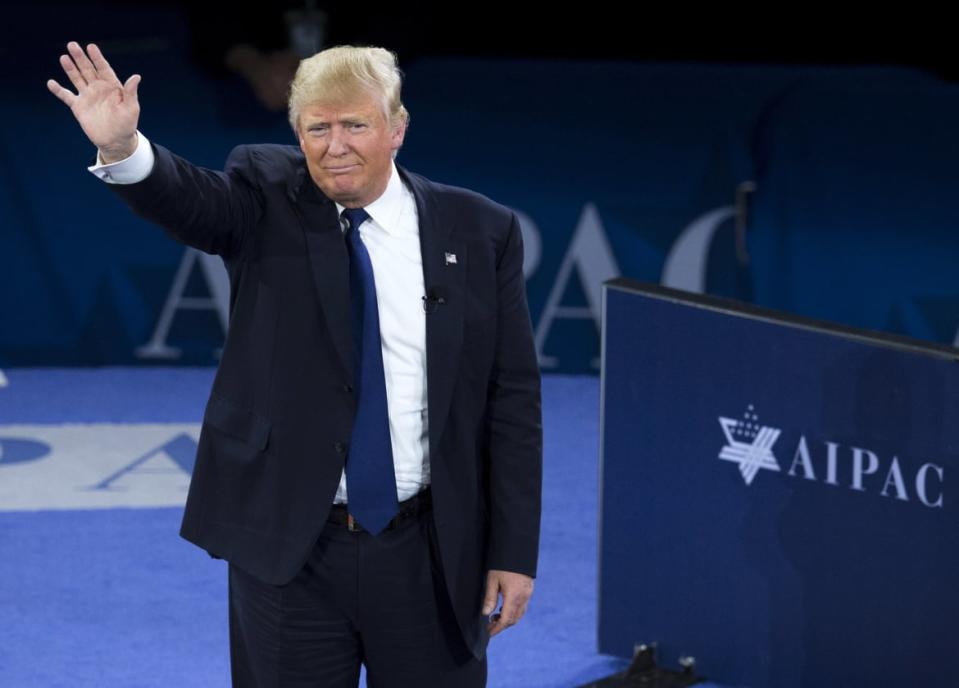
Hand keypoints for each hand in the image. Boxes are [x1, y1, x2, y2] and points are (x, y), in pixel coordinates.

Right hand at [47, 42, 140, 161]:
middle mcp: (98, 88)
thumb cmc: (127, 124)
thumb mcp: (131, 108)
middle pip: (88, 70)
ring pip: (77, 78)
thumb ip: (131, 92)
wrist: (116, 141)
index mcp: (112, 86)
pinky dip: (58, 90)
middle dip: (80, 58)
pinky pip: (66, 96)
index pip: (103, 68)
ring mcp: (87, 96)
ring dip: (70, 68)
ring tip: (64, 57)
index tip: (91, 47)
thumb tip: (136, 76)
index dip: (97, 58)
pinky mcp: (79, 107)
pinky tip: (51, 83)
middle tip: (72, 45)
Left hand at [482, 569, 533, 636]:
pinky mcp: (529, 590)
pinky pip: (522, 607)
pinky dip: (513, 611)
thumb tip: (486, 613)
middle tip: (490, 626)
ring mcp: (528, 594)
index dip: (497, 628)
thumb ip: (490, 598)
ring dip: (508, 619)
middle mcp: (523, 598)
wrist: (518, 551)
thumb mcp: (492, 580)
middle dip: (502, 625)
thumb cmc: (503, 565)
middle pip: (514, 619)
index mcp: (514, 597)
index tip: (489, 632)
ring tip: (495, 617)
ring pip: (519, 614)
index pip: (506, 619)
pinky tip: (504, 608)